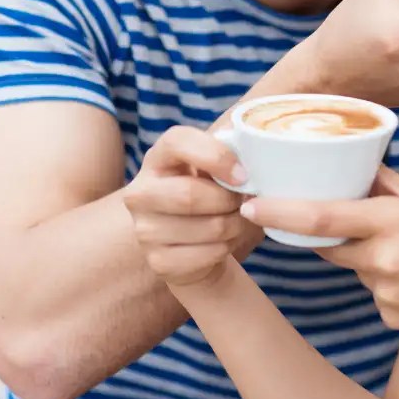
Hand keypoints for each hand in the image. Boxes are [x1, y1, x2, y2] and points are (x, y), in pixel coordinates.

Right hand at [123, 126, 258, 287]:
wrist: (193, 243)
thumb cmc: (212, 192)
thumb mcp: (217, 164)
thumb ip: (233, 146)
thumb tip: (257, 138)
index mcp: (159, 158)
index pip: (178, 142)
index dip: (216, 156)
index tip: (243, 174)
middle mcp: (141, 192)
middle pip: (190, 195)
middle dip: (229, 200)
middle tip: (244, 201)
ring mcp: (145, 229)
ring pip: (209, 228)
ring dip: (236, 225)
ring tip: (238, 220)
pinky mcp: (158, 261)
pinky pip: (209, 254)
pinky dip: (227, 248)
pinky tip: (226, 241)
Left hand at [241, 166, 398, 331]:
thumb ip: (384, 184)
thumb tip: (352, 161)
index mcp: (391, 221)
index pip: (323, 217)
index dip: (281, 212)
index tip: (251, 205)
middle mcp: (383, 258)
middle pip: (332, 246)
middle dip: (334, 234)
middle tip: (368, 225)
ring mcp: (386, 293)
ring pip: (356, 270)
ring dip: (370, 258)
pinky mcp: (392, 317)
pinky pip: (375, 296)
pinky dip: (389, 284)